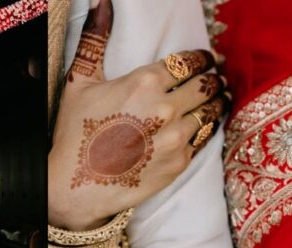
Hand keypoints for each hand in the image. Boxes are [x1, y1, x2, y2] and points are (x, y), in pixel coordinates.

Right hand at [49, 0, 229, 230]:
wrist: (75, 186)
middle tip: (214, 78)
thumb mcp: (79, 83)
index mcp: (144, 82)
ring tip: (216, 98)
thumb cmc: (74, 133)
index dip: (201, 59)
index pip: (189, 62)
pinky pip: (205, 137)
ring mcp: (176, 137)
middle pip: (206, 84)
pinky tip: (203, 124)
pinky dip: (207, 127)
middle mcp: (166, 108)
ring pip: (212, 110)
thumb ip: (95, 41)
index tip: (204, 60)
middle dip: (213, 78)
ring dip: (217, 101)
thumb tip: (102, 4)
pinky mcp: (180, 162)